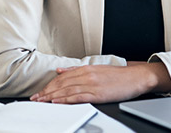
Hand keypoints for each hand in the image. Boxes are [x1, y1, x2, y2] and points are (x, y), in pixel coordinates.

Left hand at [30, 63, 170, 103]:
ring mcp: (91, 84)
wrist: (135, 77)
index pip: (61, 78)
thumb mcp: (95, 68)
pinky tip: (58, 102)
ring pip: (67, 90)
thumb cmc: (117, 76)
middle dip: (46, 92)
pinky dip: (66, 99)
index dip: (48, 85)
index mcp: (85, 69)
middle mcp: (86, 75)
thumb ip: (76, 70)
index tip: (40, 92)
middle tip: (35, 98)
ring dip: (52, 96)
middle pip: (61, 84)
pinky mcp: (97, 93)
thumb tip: (60, 71)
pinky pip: (78, 96)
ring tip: (41, 101)